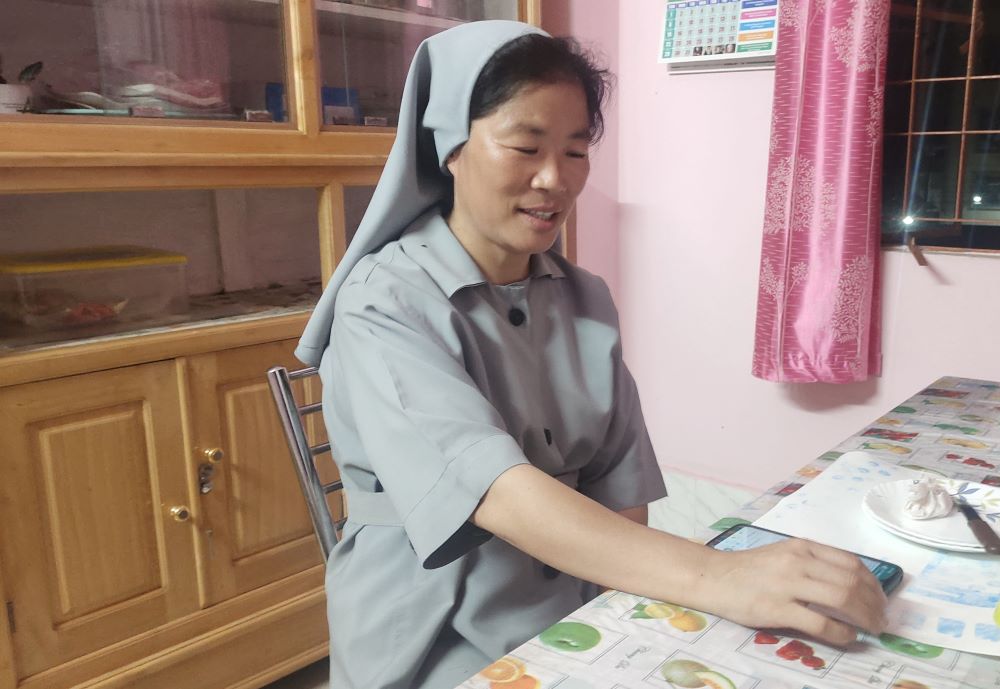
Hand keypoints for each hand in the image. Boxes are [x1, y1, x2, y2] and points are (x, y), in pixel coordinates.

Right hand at [698, 537, 887, 645]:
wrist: (713, 577)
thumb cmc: (748, 569)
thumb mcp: (783, 554)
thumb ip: (812, 563)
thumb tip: (849, 584)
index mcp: (802, 547)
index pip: (851, 563)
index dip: (874, 583)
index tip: (881, 599)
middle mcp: (798, 561)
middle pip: (852, 582)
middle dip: (875, 604)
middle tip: (881, 620)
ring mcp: (788, 584)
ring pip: (842, 599)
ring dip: (865, 618)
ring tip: (872, 629)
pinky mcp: (778, 609)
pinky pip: (821, 622)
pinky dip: (842, 632)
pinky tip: (847, 637)